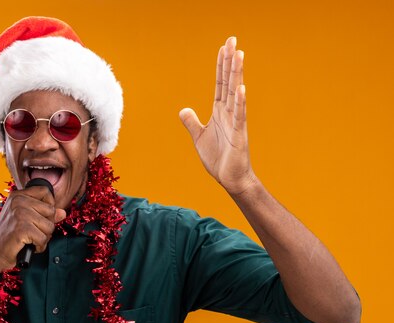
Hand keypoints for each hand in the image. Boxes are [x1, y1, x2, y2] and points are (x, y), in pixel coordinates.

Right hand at [0, 186, 66, 272]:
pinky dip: (38, 247)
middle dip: (46, 226)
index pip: (44, 191)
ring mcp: (20, 214)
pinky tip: (29, 246)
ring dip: (43, 238)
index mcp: (17, 195)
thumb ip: (43, 214)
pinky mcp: (22, 228)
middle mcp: (18, 201)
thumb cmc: (7, 237)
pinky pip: (43, 239)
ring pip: (49, 227)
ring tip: (29, 240)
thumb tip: (62, 213)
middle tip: (33, 233)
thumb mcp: (25, 220)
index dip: (50, 205)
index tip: (42, 217)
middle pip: (51, 211)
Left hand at [179, 37, 255, 194]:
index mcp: (219, 112)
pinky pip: (240, 116)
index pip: (220, 84)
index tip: (224, 47)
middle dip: (230, 62)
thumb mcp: (199, 137)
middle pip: (229, 82)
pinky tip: (241, 89)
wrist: (230, 178)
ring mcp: (236, 122)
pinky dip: (241, 103)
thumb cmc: (218, 158)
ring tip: (239, 55)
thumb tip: (183, 109)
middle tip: (233, 40)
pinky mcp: (239, 135)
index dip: (221, 66)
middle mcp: (229, 113)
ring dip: (237, 74)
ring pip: (236, 94)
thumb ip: (192, 122)